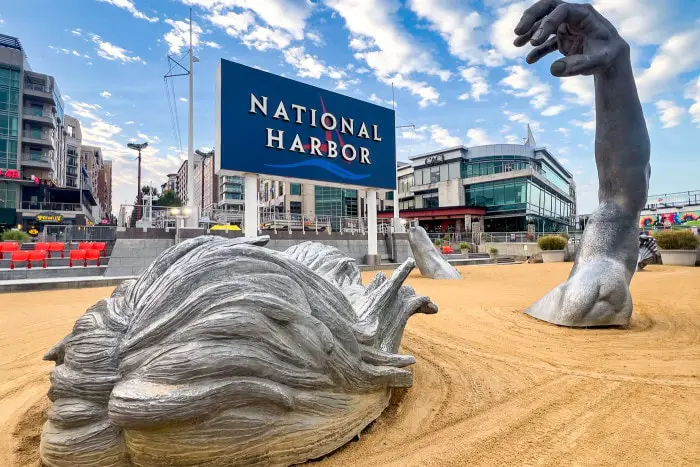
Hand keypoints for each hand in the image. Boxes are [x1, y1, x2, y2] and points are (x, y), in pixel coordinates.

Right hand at [513, 0, 628, 76]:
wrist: (612, 59)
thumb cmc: (608, 56)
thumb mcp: (598, 61)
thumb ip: (578, 65)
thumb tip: (554, 69)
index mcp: (584, 14)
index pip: (561, 11)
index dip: (546, 24)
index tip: (535, 41)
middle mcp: (573, 16)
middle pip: (548, 7)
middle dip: (531, 17)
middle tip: (518, 31)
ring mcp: (566, 26)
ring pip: (543, 22)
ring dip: (529, 32)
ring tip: (516, 44)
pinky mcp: (562, 38)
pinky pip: (546, 41)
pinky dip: (537, 50)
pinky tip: (530, 60)